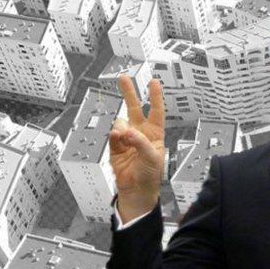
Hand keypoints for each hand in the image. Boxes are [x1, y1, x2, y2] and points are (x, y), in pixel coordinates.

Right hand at [109, 74, 165, 221]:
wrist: (136, 190)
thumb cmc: (149, 174)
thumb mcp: (152, 157)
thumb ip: (140, 142)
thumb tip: (126, 131)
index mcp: (154, 134)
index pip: (156, 111)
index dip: (155, 96)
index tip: (154, 82)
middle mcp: (140, 132)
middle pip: (135, 108)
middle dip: (129, 93)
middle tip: (123, 78)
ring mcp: (126, 138)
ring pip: (120, 122)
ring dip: (122, 128)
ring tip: (126, 138)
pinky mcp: (115, 146)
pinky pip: (112, 134)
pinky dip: (115, 136)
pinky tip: (118, 139)